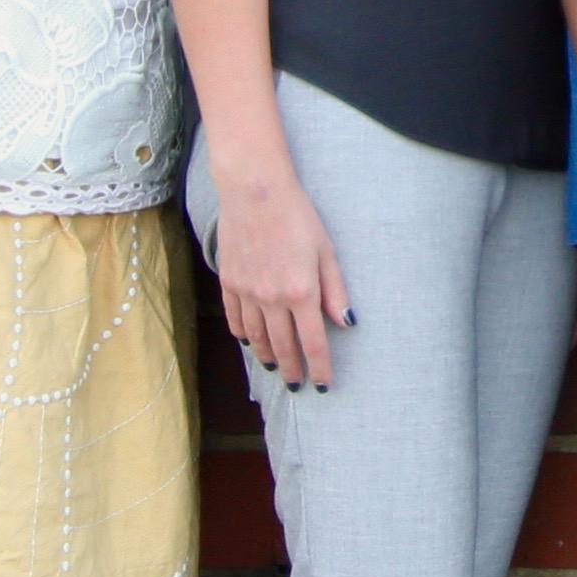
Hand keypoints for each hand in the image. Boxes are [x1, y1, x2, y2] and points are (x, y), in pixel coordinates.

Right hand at [213, 174, 352, 392]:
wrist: (255, 191)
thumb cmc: (298, 216)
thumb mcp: (326, 251)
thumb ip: (336, 290)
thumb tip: (347, 323)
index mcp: (302, 293)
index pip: (313, 343)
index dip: (319, 368)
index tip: (323, 386)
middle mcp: (272, 299)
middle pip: (283, 347)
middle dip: (292, 370)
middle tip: (297, 385)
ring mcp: (247, 292)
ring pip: (257, 337)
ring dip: (267, 357)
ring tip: (274, 368)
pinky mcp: (229, 282)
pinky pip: (235, 318)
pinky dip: (242, 334)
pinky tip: (249, 342)